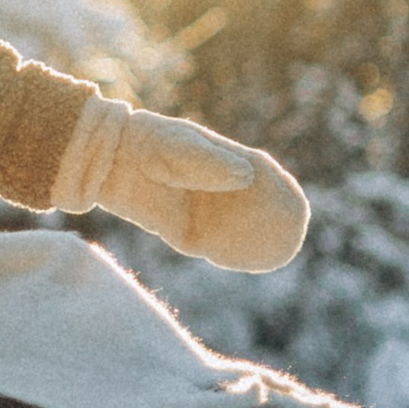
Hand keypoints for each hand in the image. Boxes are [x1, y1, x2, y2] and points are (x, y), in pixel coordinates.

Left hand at [94, 109, 308, 273]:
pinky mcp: (182, 232)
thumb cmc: (150, 145)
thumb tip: (246, 176)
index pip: (261, 176)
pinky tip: (247, 262)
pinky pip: (212, 247)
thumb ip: (211, 163)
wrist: (111, 161)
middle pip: (254, 209)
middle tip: (293, 236)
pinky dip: (229, 255)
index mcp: (221, 161)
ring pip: (235, 231)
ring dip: (254, 242)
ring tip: (280, 253)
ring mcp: (199, 211)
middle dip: (273, 221)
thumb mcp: (181, 148)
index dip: (280, 190)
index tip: (297, 205)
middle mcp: (214, 189)